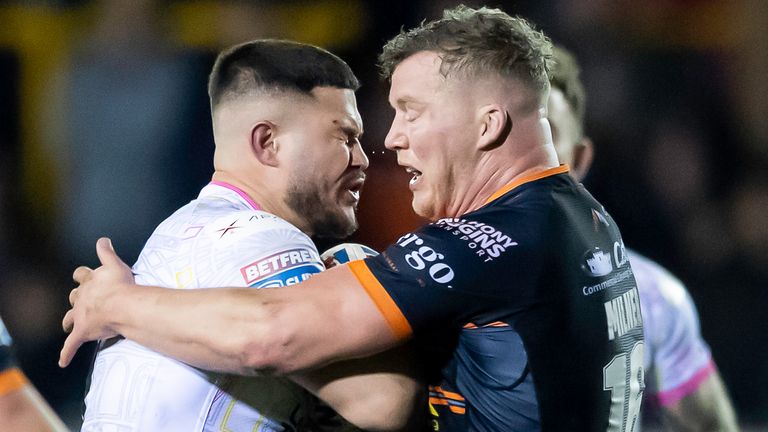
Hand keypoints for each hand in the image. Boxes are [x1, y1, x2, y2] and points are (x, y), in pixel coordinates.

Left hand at [59, 237, 134, 366]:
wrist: (120, 305)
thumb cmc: (120, 286)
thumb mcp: (115, 264)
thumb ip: (106, 252)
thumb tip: (102, 240)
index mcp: (89, 282)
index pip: (81, 275)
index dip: (82, 276)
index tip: (82, 275)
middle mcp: (82, 298)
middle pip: (74, 297)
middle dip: (75, 299)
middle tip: (79, 302)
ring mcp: (80, 316)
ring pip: (69, 319)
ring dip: (69, 322)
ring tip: (68, 325)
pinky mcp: (82, 333)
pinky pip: (71, 345)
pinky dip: (66, 353)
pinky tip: (63, 361)